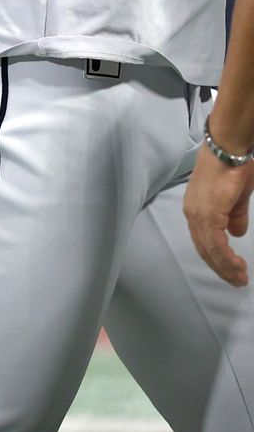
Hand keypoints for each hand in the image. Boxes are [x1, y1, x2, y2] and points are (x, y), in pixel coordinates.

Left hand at [186, 144, 253, 286]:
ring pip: (209, 249)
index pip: (204, 241)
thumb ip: (234, 216)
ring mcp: (198, 213)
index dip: (218, 258)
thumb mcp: (236, 198)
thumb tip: (235, 234)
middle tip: (238, 281)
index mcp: (197, 210)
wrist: (229, 149)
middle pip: (204, 248)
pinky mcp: (207, 213)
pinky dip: (225, 257)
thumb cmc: (234, 168)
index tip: (232, 272)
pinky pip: (214, 242)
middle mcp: (192, 213)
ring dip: (225, 266)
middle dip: (221, 267)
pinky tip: (236, 266)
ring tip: (240, 279)